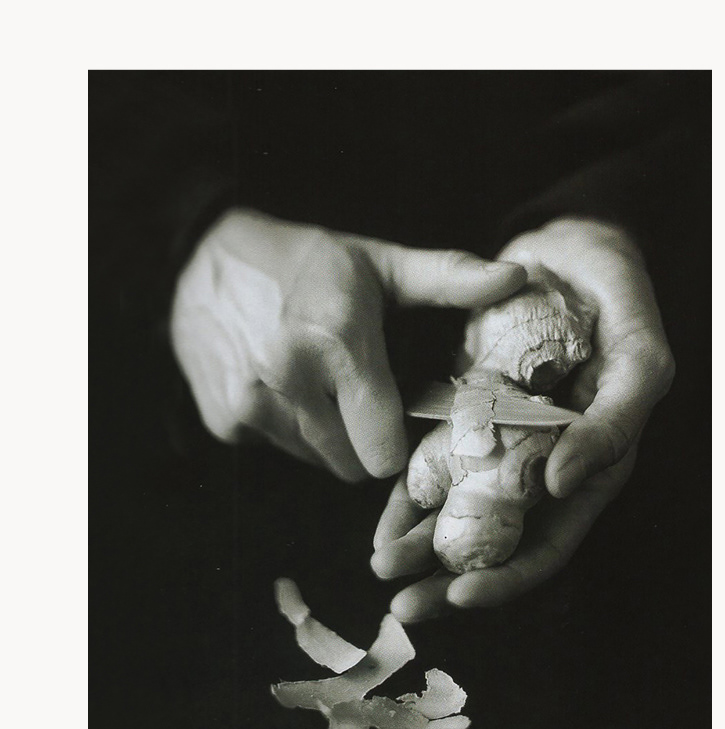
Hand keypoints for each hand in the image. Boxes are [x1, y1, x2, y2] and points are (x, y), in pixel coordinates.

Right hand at [170, 209, 527, 480]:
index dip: (399, 443)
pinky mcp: (224, 421)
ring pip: (316, 462)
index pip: (383, 450)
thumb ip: (450, 278)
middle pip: (352, 467)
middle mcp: (288, 379)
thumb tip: (517, 278)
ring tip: (317, 384)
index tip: (401, 418)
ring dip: (326, 436)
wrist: (202, 261)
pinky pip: (278, 450)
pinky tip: (280, 386)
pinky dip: (286, 429)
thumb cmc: (304, 261)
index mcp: (337, 342)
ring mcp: (249, 404)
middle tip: (358, 397)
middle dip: (364, 442)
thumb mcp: (380, 262)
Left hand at [372, 216, 674, 619]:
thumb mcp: (640, 356)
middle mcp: (545, 469)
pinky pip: (433, 467)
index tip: (461, 592)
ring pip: (458, 514)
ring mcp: (501, 447)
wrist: (570, 250)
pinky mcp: (466, 420)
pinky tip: (380, 521)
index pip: (553, 542)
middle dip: (450, 578)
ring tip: (380, 566)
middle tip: (403, 605)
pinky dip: (408, 496)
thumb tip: (564, 485)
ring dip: (421, 546)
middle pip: (497, 544)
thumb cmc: (619, 299)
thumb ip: (616, 421)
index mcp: (592, 467)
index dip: (511, 576)